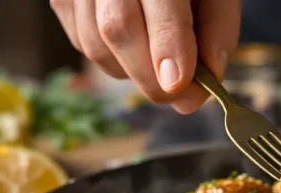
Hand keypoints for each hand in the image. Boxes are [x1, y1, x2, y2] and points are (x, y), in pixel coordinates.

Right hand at [50, 0, 240, 113]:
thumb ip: (218, 29)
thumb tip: (207, 78)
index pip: (158, 0)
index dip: (168, 46)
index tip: (179, 84)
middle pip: (118, 28)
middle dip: (151, 76)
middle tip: (183, 95)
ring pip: (96, 46)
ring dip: (133, 72)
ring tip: (161, 64)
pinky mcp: (62, 0)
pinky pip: (84, 46)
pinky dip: (114, 60)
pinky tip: (135, 48)